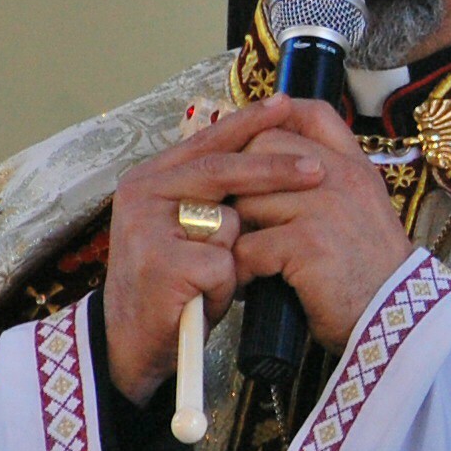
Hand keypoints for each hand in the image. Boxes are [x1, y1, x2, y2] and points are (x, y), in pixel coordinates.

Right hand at [104, 96, 325, 404]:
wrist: (132, 346)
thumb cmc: (175, 283)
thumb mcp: (192, 226)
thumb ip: (216, 191)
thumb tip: (269, 144)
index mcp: (151, 177)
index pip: (208, 142)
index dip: (249, 122)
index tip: (285, 103)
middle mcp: (142, 193)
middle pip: (222, 171)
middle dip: (275, 171)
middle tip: (318, 171)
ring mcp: (147, 228)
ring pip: (227, 222)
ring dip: (235, 255)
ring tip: (212, 279)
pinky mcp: (161, 266)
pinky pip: (222, 264)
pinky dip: (223, 287)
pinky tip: (200, 300)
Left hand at [232, 99, 415, 351]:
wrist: (395, 314)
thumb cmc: (370, 269)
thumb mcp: (362, 208)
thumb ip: (328, 181)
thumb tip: (272, 166)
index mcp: (354, 166)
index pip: (312, 114)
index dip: (276, 118)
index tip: (254, 141)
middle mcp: (340, 177)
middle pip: (264, 148)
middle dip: (242, 182)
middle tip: (241, 216)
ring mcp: (324, 207)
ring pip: (247, 199)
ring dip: (238, 231)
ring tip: (245, 256)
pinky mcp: (307, 244)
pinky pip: (248, 247)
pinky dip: (242, 270)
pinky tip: (252, 283)